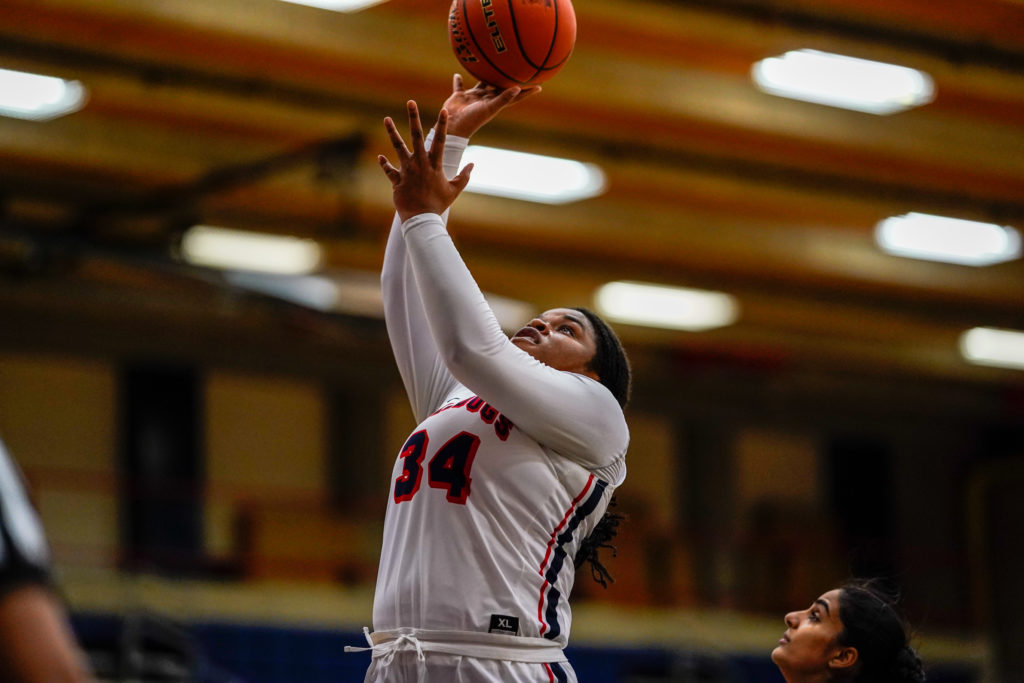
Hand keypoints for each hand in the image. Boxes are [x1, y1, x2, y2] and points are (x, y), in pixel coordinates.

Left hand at [379, 100, 473, 221]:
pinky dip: (384, 164)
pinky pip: (389, 170)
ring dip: (392, 132)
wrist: (422, 219)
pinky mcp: (397, 180)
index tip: (443, 110)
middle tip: (410, 102)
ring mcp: (407, 171)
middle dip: (414, 118)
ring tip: (386, 118)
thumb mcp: (454, 190)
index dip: (443, 125)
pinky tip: (380, 157)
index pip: (441, 141)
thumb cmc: (438, 205)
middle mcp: (420, 164)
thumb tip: (473, 164)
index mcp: (435, 165)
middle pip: (417, 136)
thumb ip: (463, 176)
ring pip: (398, 147)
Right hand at [442, 73, 540, 137]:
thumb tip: (518, 88)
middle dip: (508, 79)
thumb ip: (503, 99)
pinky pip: (459, 86)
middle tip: (517, 68)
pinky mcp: (460, 96)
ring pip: (481, 84)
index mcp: (495, 102)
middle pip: (499, 87)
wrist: (454, 127)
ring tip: (491, 64)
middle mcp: (486, 98)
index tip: (539, 85)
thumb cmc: (473, 120)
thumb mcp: (490, 108)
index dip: (526, 91)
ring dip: (485, 76)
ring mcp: (473, 97)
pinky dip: (458, 80)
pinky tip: (458, 72)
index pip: (515, 95)